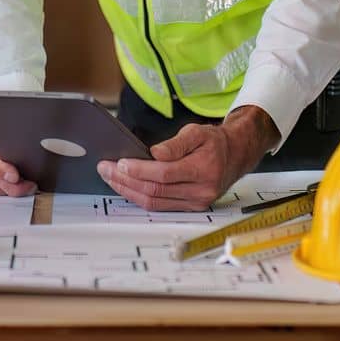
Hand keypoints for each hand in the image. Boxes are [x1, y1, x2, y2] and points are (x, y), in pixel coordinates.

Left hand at [94, 108, 273, 210]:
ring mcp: (195, 203)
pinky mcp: (190, 208)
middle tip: (105, 169)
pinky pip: (159, 206)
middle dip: (126, 180)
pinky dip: (139, 197)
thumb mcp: (197, 132)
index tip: (120, 163)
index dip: (140, 170)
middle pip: (155, 190)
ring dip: (128, 191)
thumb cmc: (214, 143)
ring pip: (154, 202)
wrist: (234, 156)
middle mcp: (200, 191)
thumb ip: (176, 143)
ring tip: (110, 178)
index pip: (165, 174)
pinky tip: (126, 187)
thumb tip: (155, 153)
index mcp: (203, 170)